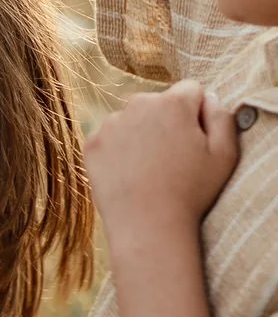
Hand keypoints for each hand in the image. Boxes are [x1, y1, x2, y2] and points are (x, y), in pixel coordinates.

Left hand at [87, 81, 238, 259]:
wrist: (148, 226)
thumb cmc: (191, 193)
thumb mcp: (225, 155)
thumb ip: (222, 117)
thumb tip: (209, 97)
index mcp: (173, 103)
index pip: (191, 90)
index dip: (198, 113)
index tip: (197, 139)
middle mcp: (138, 104)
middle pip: (159, 103)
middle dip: (168, 122)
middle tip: (174, 160)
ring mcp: (110, 123)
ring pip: (133, 120)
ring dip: (142, 135)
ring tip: (151, 171)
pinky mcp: (92, 143)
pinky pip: (111, 138)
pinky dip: (119, 152)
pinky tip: (130, 175)